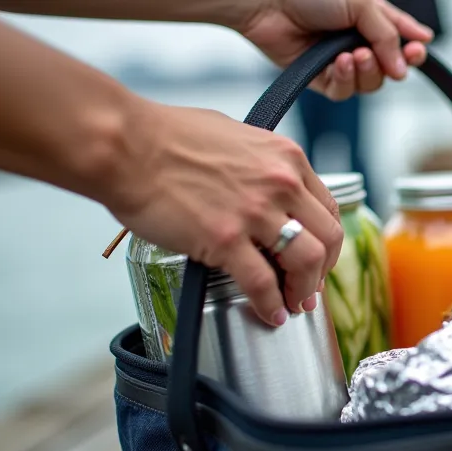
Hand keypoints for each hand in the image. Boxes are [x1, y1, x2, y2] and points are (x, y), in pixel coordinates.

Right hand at [109, 102, 343, 326]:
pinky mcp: (225, 239)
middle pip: (327, 238)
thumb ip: (259, 163)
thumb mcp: (233, 135)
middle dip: (323, 270)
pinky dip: (271, 304)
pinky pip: (262, 283)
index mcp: (285, 157)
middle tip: (310, 288)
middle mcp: (280, 183)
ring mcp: (255, 212)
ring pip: (306, 262)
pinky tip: (269, 314)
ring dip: (304, 291)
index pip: (327, 207)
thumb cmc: (165, 136)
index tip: (318, 257)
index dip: (325, 240)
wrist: (124, 144)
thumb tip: (263, 184)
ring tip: (294, 305)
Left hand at [236, 0, 433, 100]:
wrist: (268, 2)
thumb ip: (388, 35)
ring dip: (367, 71)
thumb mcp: (363, 5)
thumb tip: (405, 68)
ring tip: (354, 54)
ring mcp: (339, 61)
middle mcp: (357, 41)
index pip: (402, 40)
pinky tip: (339, 63)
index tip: (417, 51)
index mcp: (371, 19)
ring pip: (369, 83)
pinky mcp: (320, 78)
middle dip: (389, 63)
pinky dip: (346, 80)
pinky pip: (344, 91)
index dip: (413, 50)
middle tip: (379, 54)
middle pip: (389, 68)